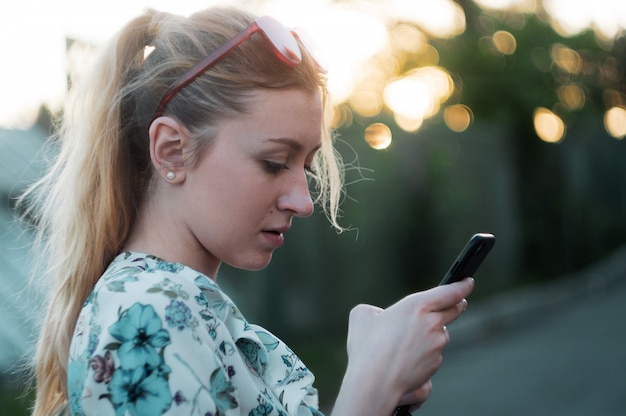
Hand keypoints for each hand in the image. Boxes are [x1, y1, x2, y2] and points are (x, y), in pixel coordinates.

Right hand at [339, 278, 473, 413]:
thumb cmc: (366, 348)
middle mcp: (431, 323)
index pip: (449, 292)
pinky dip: (424, 355)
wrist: (375, 382)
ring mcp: (436, 345)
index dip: (462, 286)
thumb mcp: (361, 316)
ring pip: (440, 335)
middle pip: (454, 311)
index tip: (468, 282)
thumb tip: (378, 316)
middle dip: (458, 305)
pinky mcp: (435, 364)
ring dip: (432, 334)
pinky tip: (405, 360)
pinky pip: (433, 355)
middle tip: (459, 303)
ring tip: (406, 344)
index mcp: (416, 306)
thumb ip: (374, 310)